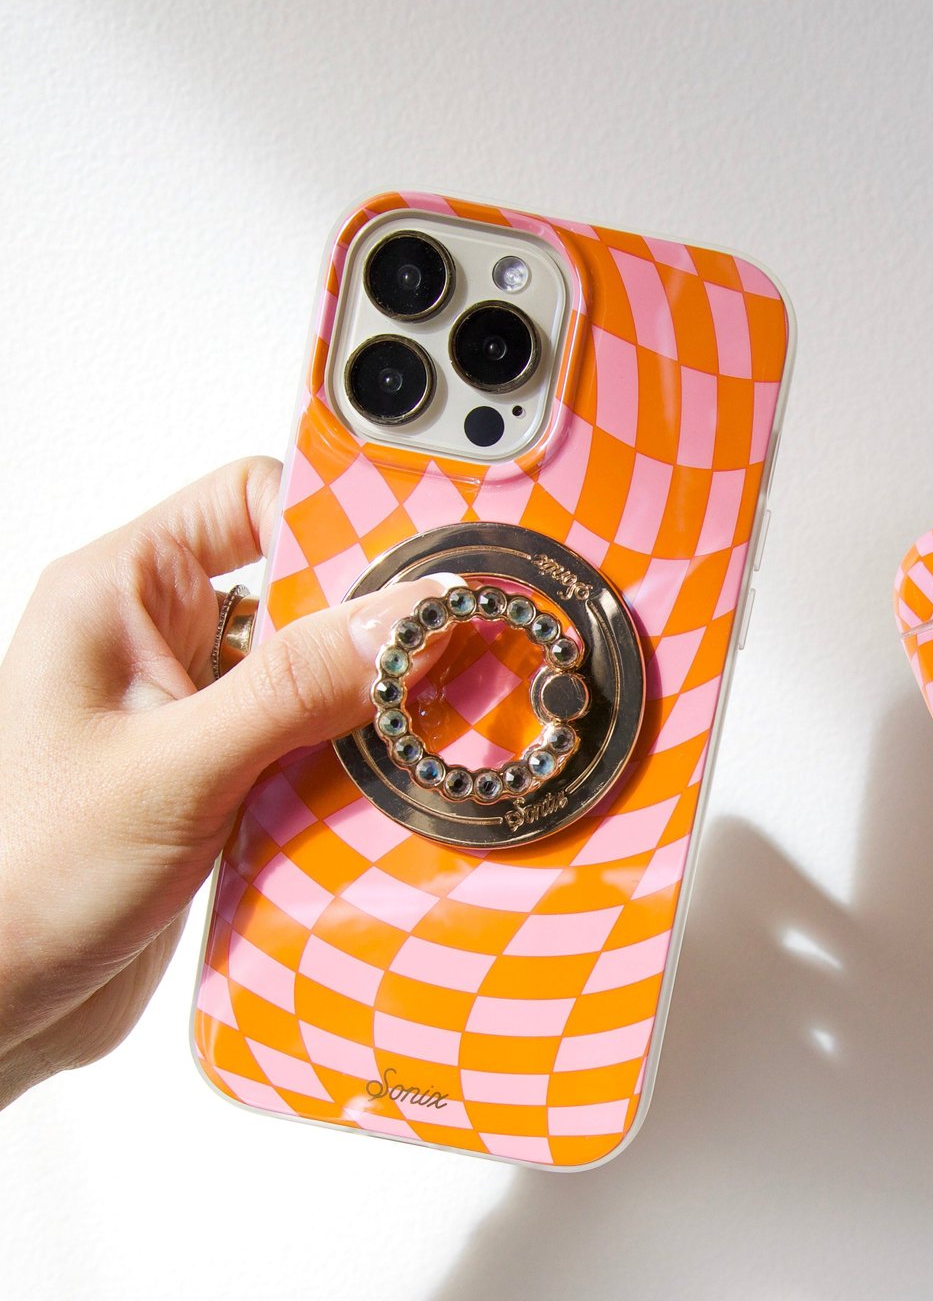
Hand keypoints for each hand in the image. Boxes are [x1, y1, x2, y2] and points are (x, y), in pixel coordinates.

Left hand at [0, 458, 444, 1105]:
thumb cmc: (23, 881)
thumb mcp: (173, 770)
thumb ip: (294, 686)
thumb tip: (410, 616)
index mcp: (120, 592)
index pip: (251, 497)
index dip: (333, 523)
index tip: (412, 577)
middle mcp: (158, 635)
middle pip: (300, 584)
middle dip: (371, 624)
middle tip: (444, 657)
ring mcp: (189, 704)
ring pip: (314, 663)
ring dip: (368, 698)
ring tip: (428, 726)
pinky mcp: (219, 768)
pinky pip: (310, 731)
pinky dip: (353, 754)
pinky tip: (386, 784)